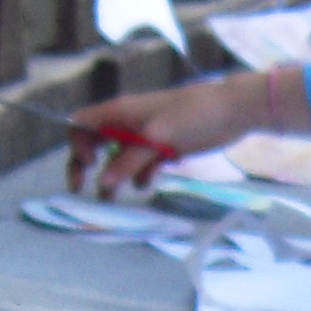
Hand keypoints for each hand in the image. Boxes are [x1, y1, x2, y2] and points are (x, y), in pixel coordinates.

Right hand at [68, 72, 262, 193]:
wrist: (232, 111)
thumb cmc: (193, 115)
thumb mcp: (157, 138)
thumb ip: (130, 160)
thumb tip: (103, 182)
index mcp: (120, 112)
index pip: (81, 124)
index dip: (78, 145)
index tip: (91, 165)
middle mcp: (128, 122)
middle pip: (95, 143)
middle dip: (87, 166)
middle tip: (84, 192)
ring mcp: (146, 135)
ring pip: (119, 157)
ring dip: (116, 176)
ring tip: (116, 199)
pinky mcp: (164, 146)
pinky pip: (142, 163)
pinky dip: (141, 174)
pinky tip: (149, 182)